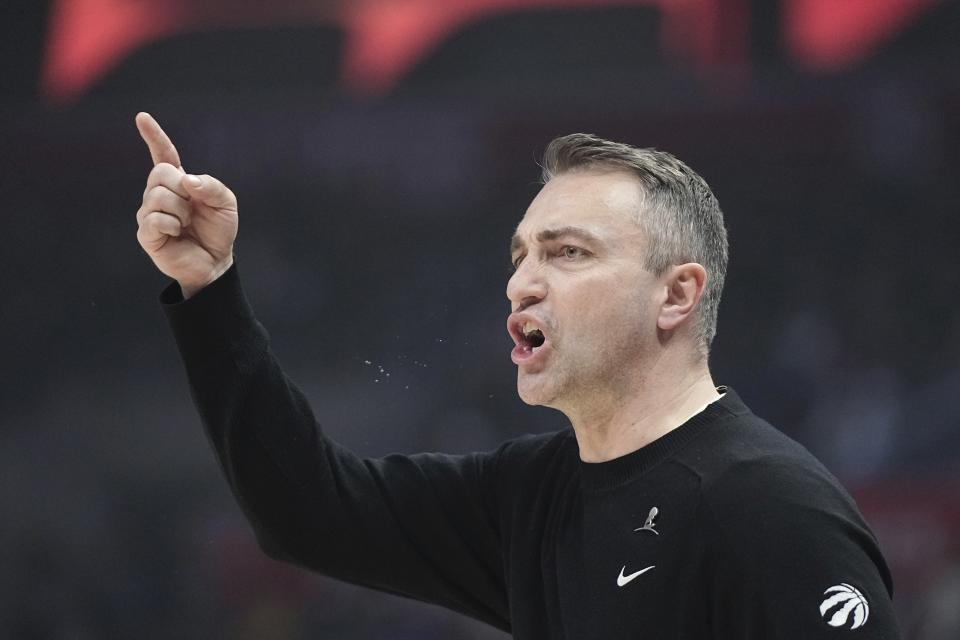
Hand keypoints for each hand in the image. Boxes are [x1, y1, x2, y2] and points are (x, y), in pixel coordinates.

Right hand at [135, 112, 237, 298]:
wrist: (215, 261)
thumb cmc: (218, 230)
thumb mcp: (226, 203)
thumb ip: (212, 186)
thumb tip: (186, 180)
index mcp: (179, 182)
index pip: (163, 154)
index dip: (154, 136)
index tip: (142, 117)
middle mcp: (159, 194)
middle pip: (160, 173)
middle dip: (182, 189)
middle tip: (193, 208)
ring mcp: (150, 212)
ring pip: (157, 196)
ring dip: (181, 211)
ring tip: (187, 223)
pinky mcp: (146, 233)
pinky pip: (154, 219)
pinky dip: (172, 224)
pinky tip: (178, 233)